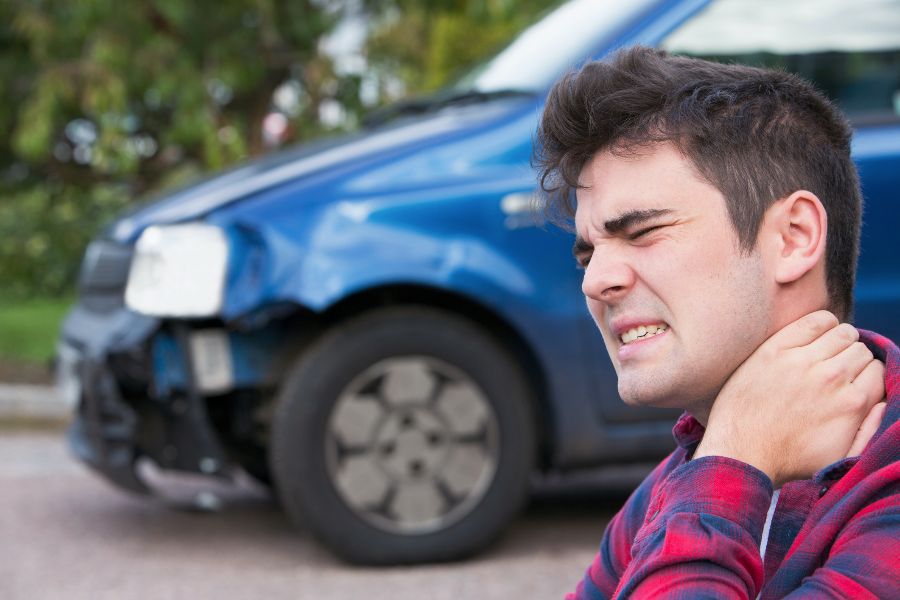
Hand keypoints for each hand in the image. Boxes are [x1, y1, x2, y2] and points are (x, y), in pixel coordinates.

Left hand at [693, 310, 884, 487]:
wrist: (741, 451)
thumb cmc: (790, 459)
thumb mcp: (843, 458)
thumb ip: (871, 430)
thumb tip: (881, 401)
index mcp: (853, 404)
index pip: (878, 370)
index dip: (866, 376)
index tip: (851, 382)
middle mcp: (832, 378)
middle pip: (860, 350)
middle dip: (852, 359)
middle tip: (834, 372)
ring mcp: (802, 361)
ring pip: (842, 333)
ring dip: (839, 341)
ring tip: (824, 355)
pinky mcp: (775, 349)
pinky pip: (813, 321)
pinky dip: (822, 323)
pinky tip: (814, 336)